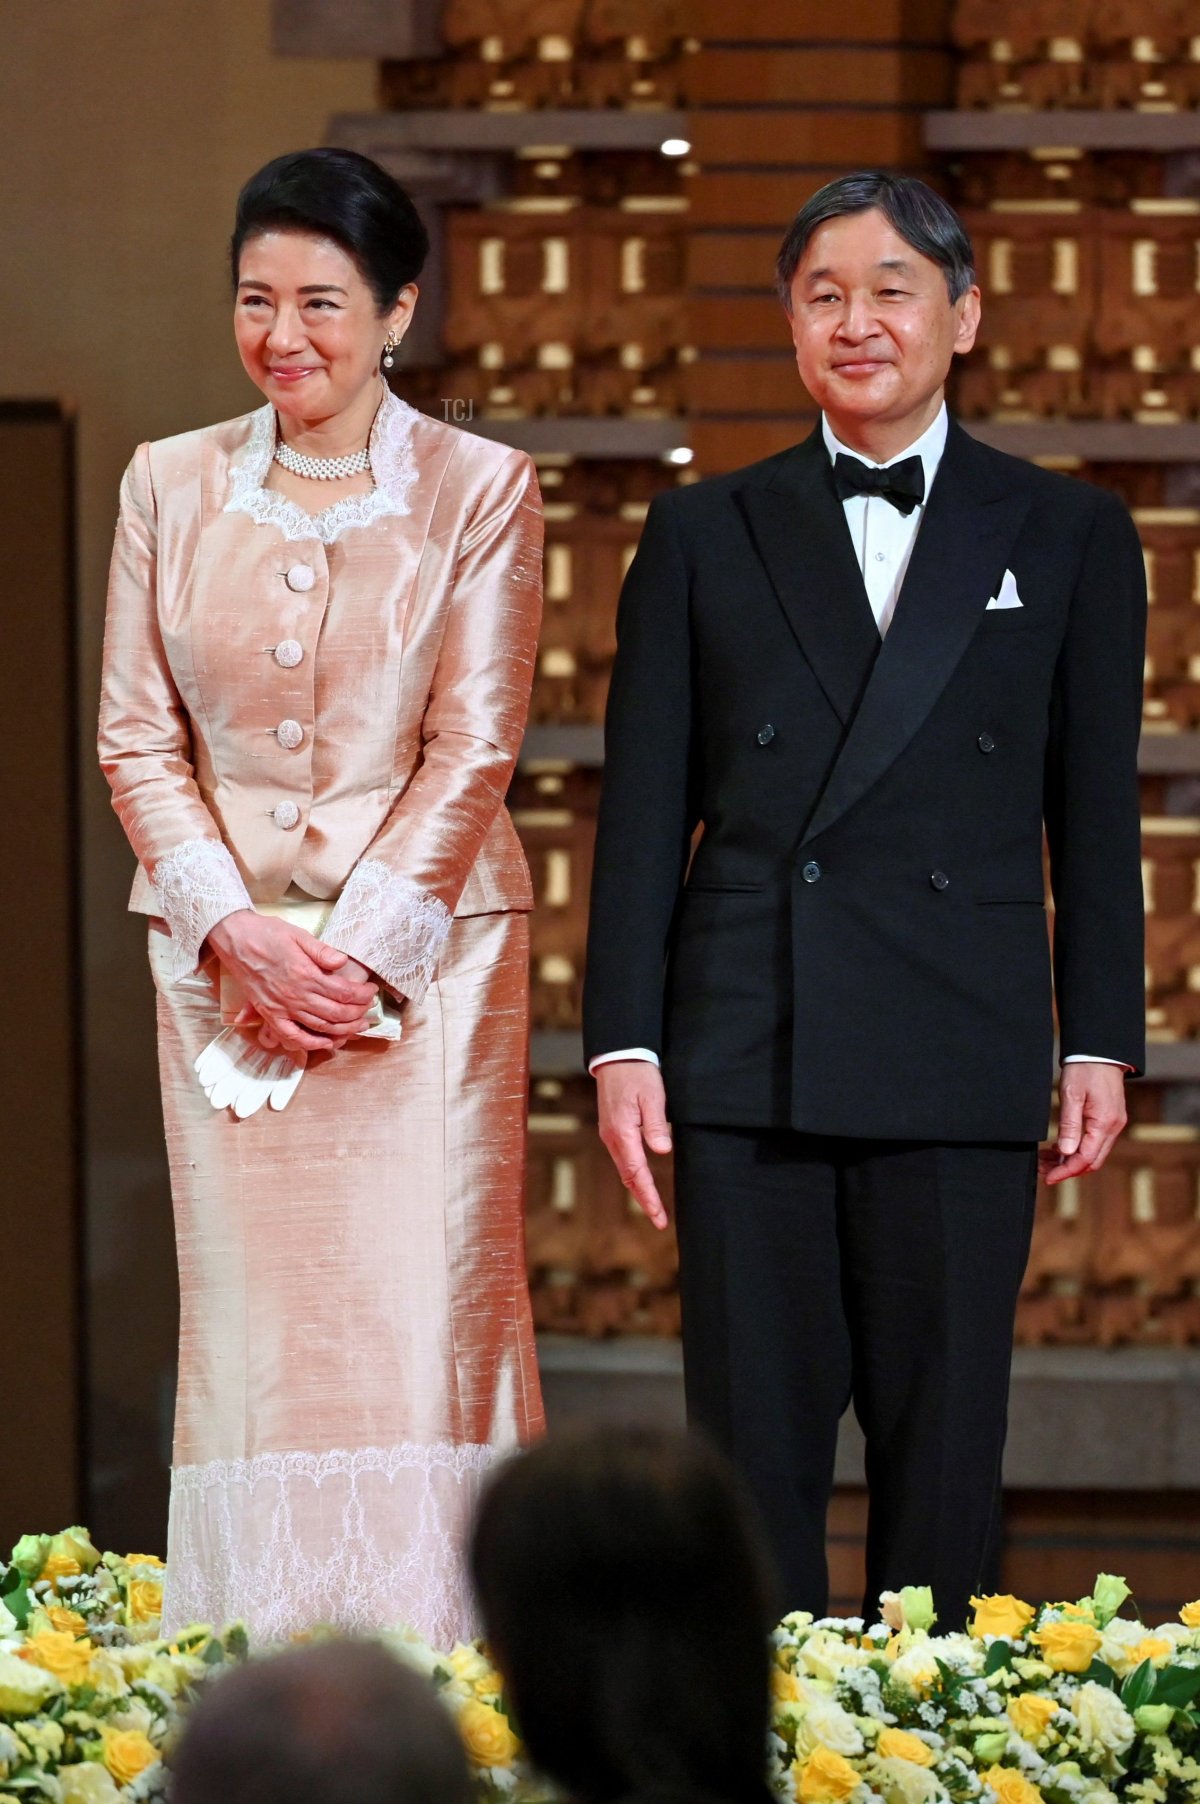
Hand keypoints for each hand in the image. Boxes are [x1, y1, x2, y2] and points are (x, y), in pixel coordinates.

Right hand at [206, 912, 376, 1057]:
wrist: (236, 939)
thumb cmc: (268, 934)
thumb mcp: (299, 935)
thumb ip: (322, 951)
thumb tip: (343, 962)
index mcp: (305, 974)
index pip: (343, 991)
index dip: (362, 994)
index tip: (372, 991)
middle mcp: (295, 995)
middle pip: (336, 1012)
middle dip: (358, 1013)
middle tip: (369, 1010)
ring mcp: (282, 1007)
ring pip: (319, 1026)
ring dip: (342, 1030)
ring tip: (357, 1026)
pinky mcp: (270, 1014)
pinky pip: (292, 1035)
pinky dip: (310, 1043)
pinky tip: (325, 1043)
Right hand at [595, 1062, 672, 1229]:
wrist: (617, 1055)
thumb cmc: (637, 1073)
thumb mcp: (652, 1095)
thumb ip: (656, 1124)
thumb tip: (662, 1150)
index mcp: (622, 1133)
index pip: (637, 1173)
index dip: (649, 1197)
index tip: (659, 1217)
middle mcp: (612, 1138)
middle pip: (628, 1178)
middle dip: (644, 1200)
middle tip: (660, 1220)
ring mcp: (611, 1134)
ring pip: (625, 1170)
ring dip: (639, 1189)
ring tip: (654, 1206)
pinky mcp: (613, 1129)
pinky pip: (623, 1159)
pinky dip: (634, 1174)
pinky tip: (643, 1179)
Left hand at [1039, 1062, 1127, 1184]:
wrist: (1101, 1051)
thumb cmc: (1085, 1068)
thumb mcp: (1072, 1095)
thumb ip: (1069, 1124)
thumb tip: (1066, 1152)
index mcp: (1104, 1123)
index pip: (1086, 1159)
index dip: (1066, 1171)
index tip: (1048, 1177)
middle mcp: (1113, 1128)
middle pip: (1091, 1161)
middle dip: (1066, 1169)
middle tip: (1042, 1169)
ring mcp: (1113, 1124)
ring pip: (1092, 1154)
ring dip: (1070, 1160)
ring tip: (1045, 1159)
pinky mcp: (1109, 1120)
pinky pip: (1094, 1142)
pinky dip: (1076, 1149)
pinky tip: (1058, 1147)